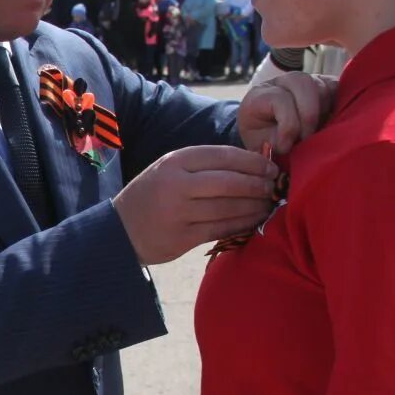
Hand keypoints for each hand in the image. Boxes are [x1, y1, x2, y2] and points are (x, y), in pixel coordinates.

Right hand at [112, 145, 279, 264]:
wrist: (119, 229)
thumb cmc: (152, 195)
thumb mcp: (169, 170)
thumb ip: (203, 166)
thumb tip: (252, 164)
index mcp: (174, 162)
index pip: (223, 156)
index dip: (252, 161)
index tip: (271, 166)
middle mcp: (176, 185)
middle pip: (229, 182)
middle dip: (258, 184)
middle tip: (275, 187)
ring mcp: (178, 213)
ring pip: (228, 208)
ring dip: (255, 206)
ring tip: (269, 204)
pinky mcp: (182, 238)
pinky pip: (221, 229)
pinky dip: (242, 224)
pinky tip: (254, 221)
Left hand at [239, 64, 337, 154]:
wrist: (269, 136)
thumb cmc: (263, 143)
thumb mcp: (259, 147)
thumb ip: (271, 146)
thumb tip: (288, 149)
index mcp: (259, 96)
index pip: (279, 99)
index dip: (288, 126)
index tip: (286, 148)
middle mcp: (281, 82)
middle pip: (302, 82)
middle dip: (309, 115)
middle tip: (308, 139)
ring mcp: (302, 81)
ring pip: (321, 85)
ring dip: (324, 112)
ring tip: (317, 134)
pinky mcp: (321, 84)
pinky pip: (336, 87)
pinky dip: (338, 104)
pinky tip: (331, 123)